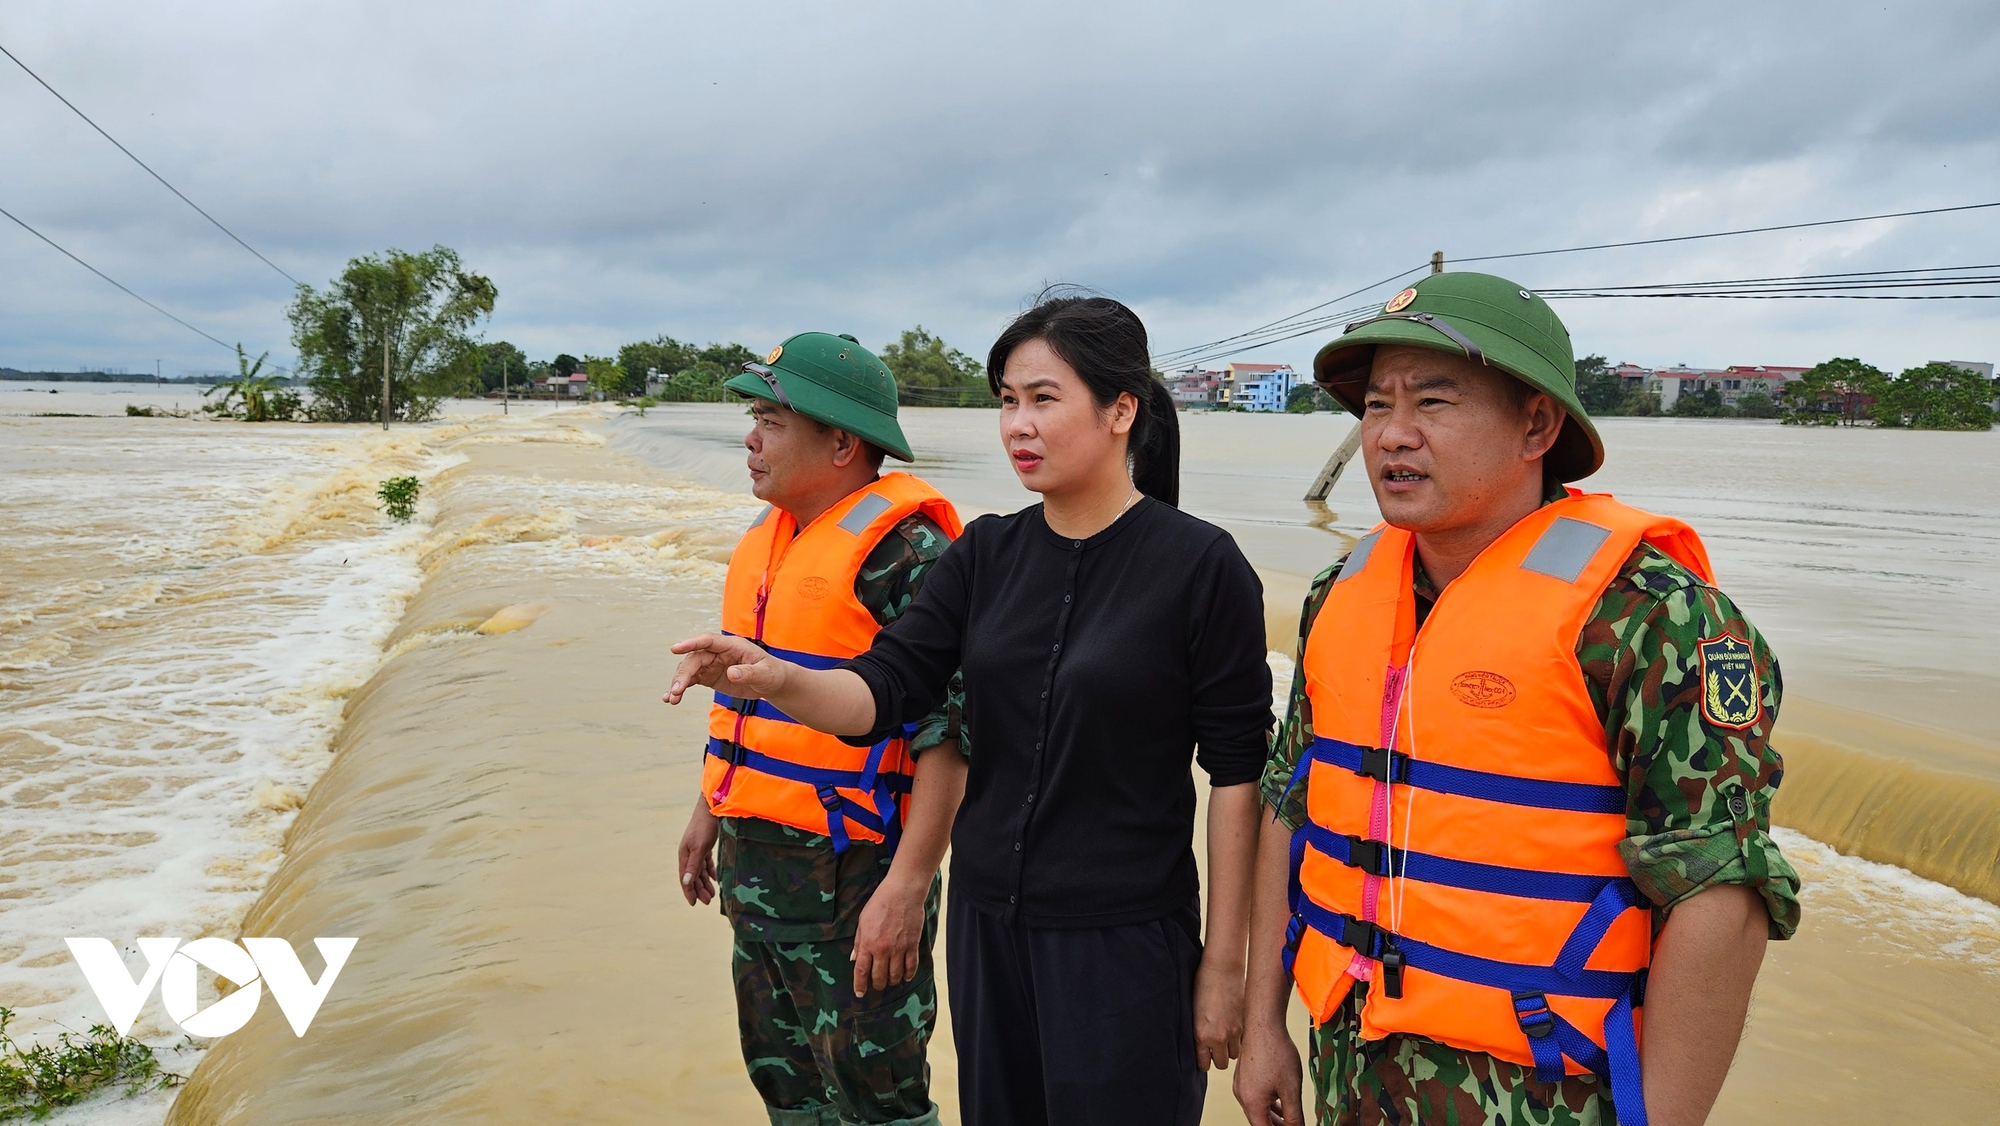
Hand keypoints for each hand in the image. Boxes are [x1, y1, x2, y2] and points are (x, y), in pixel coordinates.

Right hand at [663, 633, 787, 704]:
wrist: (772, 683)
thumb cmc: (772, 673)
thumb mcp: (764, 674)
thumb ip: (749, 672)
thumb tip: (731, 673)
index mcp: (732, 646)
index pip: (708, 641)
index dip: (691, 643)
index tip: (675, 649)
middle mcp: (718, 653)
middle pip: (694, 659)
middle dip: (683, 674)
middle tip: (676, 691)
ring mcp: (712, 664)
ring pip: (689, 670)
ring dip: (678, 683)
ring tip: (670, 699)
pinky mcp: (709, 677)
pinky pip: (691, 681)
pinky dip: (681, 689)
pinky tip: (671, 699)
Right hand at [678, 804, 719, 905]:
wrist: (712, 807)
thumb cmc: (705, 826)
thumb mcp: (700, 848)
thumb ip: (693, 865)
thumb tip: (685, 882)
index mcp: (684, 855)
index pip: (685, 878)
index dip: (689, 891)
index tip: (694, 904)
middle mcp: (688, 854)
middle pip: (692, 876)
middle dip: (699, 889)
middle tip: (708, 901)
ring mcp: (696, 849)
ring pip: (700, 870)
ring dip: (705, 882)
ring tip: (712, 894)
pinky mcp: (705, 845)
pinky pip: (706, 862)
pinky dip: (710, 871)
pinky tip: (715, 878)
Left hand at [851, 876, 926, 995]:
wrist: (902, 892)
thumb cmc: (880, 903)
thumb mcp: (862, 921)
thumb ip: (859, 942)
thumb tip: (854, 958)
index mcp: (868, 943)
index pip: (861, 971)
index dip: (860, 985)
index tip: (860, 993)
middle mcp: (883, 949)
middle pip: (879, 977)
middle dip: (877, 985)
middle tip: (877, 985)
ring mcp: (899, 948)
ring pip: (895, 975)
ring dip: (892, 981)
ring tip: (891, 981)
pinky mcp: (912, 945)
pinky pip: (911, 966)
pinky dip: (908, 975)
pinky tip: (906, 977)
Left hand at [1194, 952, 1245, 1070]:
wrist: (1222, 968)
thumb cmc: (1202, 984)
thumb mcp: (1194, 1012)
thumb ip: (1199, 1032)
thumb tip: (1202, 1046)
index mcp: (1201, 1035)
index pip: (1204, 1064)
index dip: (1204, 1061)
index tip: (1205, 1058)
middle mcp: (1219, 1037)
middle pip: (1222, 1063)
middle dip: (1218, 1057)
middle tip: (1216, 1048)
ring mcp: (1235, 1031)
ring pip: (1235, 1054)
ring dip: (1230, 1048)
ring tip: (1227, 1037)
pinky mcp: (1246, 1023)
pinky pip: (1244, 1040)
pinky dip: (1240, 1038)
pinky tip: (1235, 1027)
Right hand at [1233, 1019, 1305, 1125]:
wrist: (1264, 1024)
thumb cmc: (1275, 1051)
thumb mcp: (1291, 1089)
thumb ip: (1294, 1115)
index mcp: (1251, 1102)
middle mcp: (1242, 1095)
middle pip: (1259, 1121)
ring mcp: (1240, 1084)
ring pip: (1257, 1108)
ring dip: (1272, 1116)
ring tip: (1288, 1119)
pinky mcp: (1243, 1075)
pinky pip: (1255, 1096)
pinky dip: (1268, 1103)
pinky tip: (1279, 1101)